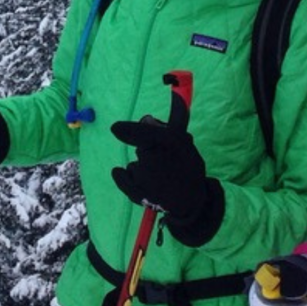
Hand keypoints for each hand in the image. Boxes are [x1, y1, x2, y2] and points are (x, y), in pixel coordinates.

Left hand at [111, 84, 223, 245]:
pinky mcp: (135, 191)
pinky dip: (123, 176)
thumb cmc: (188, 168)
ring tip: (159, 177)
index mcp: (167, 142)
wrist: (191, 202)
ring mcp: (143, 176)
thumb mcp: (185, 140)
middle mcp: (153, 157)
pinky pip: (121, 176)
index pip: (140, 133)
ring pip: (134, 163)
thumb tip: (157, 104)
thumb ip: (174, 119)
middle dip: (149, 150)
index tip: (115, 128)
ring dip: (142, 167)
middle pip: (141, 147)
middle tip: (165, 161)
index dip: (127, 130)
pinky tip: (134, 178)